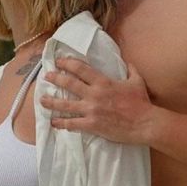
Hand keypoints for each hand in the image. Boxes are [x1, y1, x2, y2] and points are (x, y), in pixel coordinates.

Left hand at [40, 58, 154, 144]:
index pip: (80, 69)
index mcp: (103, 82)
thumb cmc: (141, 102)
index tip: (59, 61)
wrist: (145, 123)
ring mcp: (91, 110)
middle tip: (47, 76)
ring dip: (52, 102)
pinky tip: (53, 123)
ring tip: (41, 100)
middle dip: (55, 78)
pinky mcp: (92, 125)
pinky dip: (61, 123)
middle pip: (69, 84)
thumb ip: (130, 69)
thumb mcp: (136, 80)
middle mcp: (94, 94)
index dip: (67, 63)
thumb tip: (127, 61)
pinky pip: (72, 124)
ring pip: (66, 105)